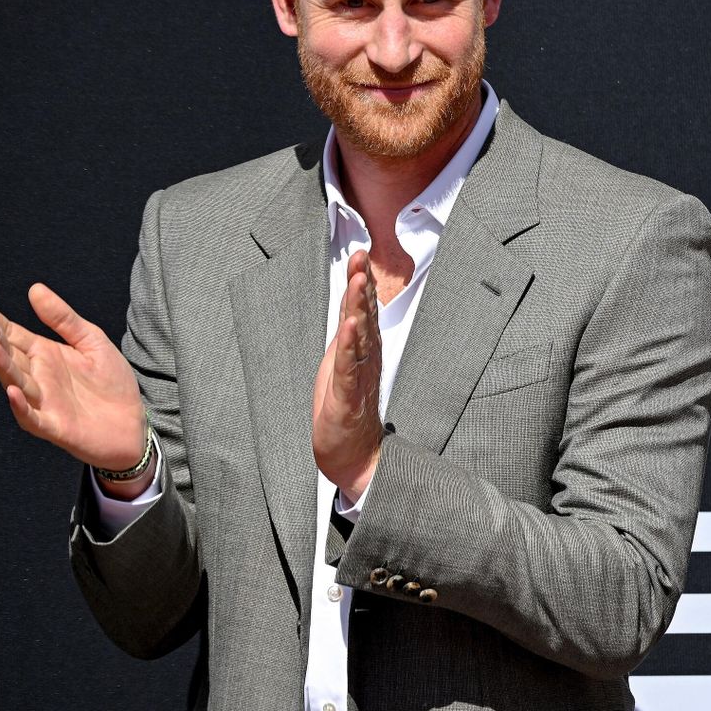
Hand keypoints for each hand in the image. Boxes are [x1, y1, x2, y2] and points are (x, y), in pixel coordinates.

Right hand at [0, 284, 145, 468]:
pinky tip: (12, 390)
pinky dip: (20, 405)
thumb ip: (64, 319)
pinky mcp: (53, 425)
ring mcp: (42, 401)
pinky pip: (31, 416)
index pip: (12, 334)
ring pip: (14, 381)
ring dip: (1, 365)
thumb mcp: (92, 342)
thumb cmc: (111, 383)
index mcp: (44, 354)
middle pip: (8, 354)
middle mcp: (36, 377)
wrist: (132, 424)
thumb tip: (34, 288)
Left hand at [313, 250, 383, 498]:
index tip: (360, 253)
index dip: (361, 281)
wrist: (353, 457)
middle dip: (361, 285)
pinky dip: (349, 347)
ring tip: (357, 282)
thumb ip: (350, 336)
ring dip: (358, 308)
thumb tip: (352, 306)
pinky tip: (348, 328)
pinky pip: (348, 369)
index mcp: (362, 351)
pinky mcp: (347, 398)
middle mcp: (366, 360)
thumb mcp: (344, 365)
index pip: (362, 310)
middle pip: (364, 316)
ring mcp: (358, 378)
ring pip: (359, 337)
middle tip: (361, 257)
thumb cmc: (346, 411)